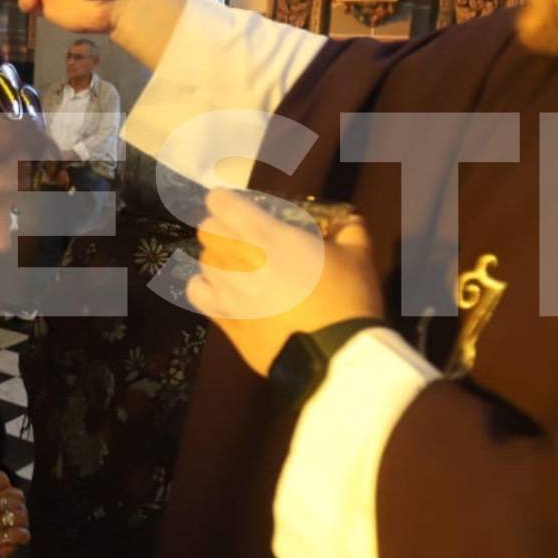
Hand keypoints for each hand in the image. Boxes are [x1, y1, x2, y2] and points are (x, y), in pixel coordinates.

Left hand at [186, 189, 384, 375]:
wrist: (335, 356)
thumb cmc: (348, 300)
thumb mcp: (358, 256)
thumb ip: (349, 231)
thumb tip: (348, 221)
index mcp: (269, 238)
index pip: (222, 204)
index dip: (225, 201)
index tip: (234, 204)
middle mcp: (240, 261)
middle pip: (208, 232)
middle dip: (221, 228)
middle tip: (240, 235)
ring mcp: (228, 293)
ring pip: (203, 262)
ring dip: (217, 258)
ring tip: (236, 266)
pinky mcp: (226, 322)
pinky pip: (199, 296)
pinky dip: (206, 288)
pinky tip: (222, 291)